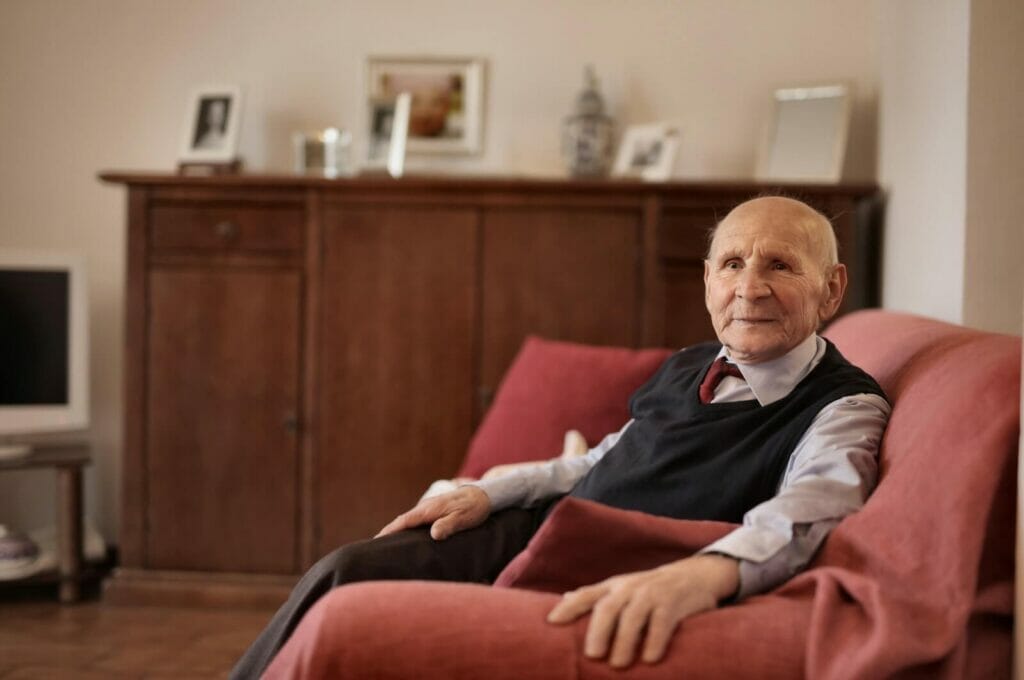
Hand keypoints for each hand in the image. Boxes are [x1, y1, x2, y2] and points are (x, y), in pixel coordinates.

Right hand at [376, 486, 491, 539]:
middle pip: (402, 520)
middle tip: (374, 546)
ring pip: (409, 519)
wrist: (484, 494)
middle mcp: (426, 507)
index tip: (376, 540)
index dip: (390, 530)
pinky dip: (407, 526)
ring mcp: (429, 507)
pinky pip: (416, 519)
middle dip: (388, 531)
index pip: (404, 521)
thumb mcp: (463, 518)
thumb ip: (448, 525)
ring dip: (397, 529)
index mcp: (429, 510)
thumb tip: (434, 535)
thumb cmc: (474, 508)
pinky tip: (407, 536)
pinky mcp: (434, 509)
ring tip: (386, 544)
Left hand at [546, 554, 738, 667]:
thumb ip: (595, 596)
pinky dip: (655, 641)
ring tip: (617, 664)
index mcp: (613, 586)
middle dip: (598, 631)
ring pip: (633, 616)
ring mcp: (651, 595)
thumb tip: (564, 600)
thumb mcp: (621, 588)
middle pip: (608, 607)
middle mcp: (629, 588)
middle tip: (592, 655)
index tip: (552, 623)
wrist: (694, 575)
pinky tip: (649, 659)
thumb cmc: (649, 589)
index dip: (568, 607)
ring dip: (624, 641)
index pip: (586, 595)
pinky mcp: (673, 604)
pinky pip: (662, 623)